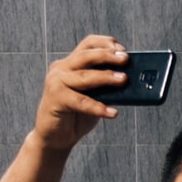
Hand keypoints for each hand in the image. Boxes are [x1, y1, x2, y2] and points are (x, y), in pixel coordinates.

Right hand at [32, 34, 128, 150]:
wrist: (54, 138)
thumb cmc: (76, 116)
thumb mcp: (94, 97)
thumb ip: (105, 87)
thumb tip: (127, 80)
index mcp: (70, 63)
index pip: (88, 44)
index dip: (105, 43)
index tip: (122, 50)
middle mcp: (61, 68)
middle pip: (86, 55)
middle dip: (107, 55)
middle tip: (125, 59)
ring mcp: (56, 82)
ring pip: (84, 76)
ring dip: (105, 77)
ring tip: (123, 80)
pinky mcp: (55, 99)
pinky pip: (80, 101)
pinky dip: (97, 107)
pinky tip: (111, 112)